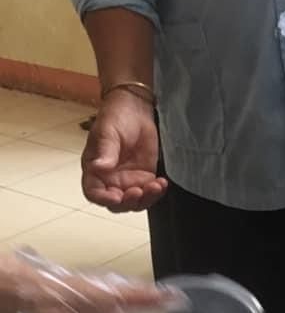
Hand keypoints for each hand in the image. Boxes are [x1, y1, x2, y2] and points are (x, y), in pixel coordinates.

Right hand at [82, 89, 167, 211]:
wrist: (136, 108)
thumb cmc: (115, 117)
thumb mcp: (107, 132)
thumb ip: (105, 152)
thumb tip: (99, 168)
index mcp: (94, 170)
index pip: (94, 192)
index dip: (104, 198)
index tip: (116, 197)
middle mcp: (110, 180)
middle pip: (117, 204)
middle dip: (129, 202)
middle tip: (139, 190)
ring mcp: (128, 181)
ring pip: (136, 202)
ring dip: (146, 199)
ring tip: (155, 186)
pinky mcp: (144, 178)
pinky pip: (150, 194)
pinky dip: (157, 192)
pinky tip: (162, 183)